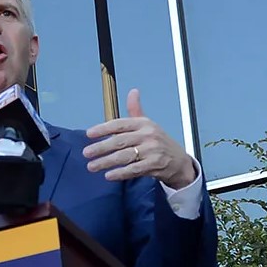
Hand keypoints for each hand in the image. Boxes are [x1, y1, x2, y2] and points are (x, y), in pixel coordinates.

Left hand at [83, 89, 197, 188]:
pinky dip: (120, 173)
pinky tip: (108, 175)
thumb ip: (136, 110)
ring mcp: (152, 150)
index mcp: (144, 123)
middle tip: (86, 153)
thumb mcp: (148, 124)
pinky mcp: (155, 165)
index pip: (120, 124)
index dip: (103, 128)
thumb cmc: (160, 142)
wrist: (180, 162)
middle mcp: (148, 135)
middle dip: (101, 147)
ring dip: (106, 162)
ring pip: (124, 156)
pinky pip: (133, 169)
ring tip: (92, 166)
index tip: (89, 134)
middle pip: (119, 141)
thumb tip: (133, 91)